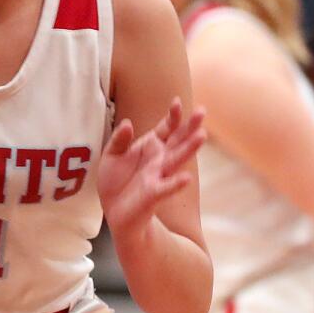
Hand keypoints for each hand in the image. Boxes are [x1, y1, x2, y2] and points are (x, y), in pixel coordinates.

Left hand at [99, 99, 205, 240]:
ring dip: (189, 148)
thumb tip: (128, 123)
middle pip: (178, 140)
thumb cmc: (116, 181)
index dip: (172, 116)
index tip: (176, 101)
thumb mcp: (111, 155)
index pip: (166, 128)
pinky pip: (166, 187)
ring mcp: (159, 175)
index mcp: (152, 146)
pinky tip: (186, 177)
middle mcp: (160, 159)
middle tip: (202, 111)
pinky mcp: (154, 194)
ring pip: (177, 160)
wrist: (115, 210)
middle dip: (189, 126)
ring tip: (201, 135)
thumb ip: (119, 139)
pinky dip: (175, 183)